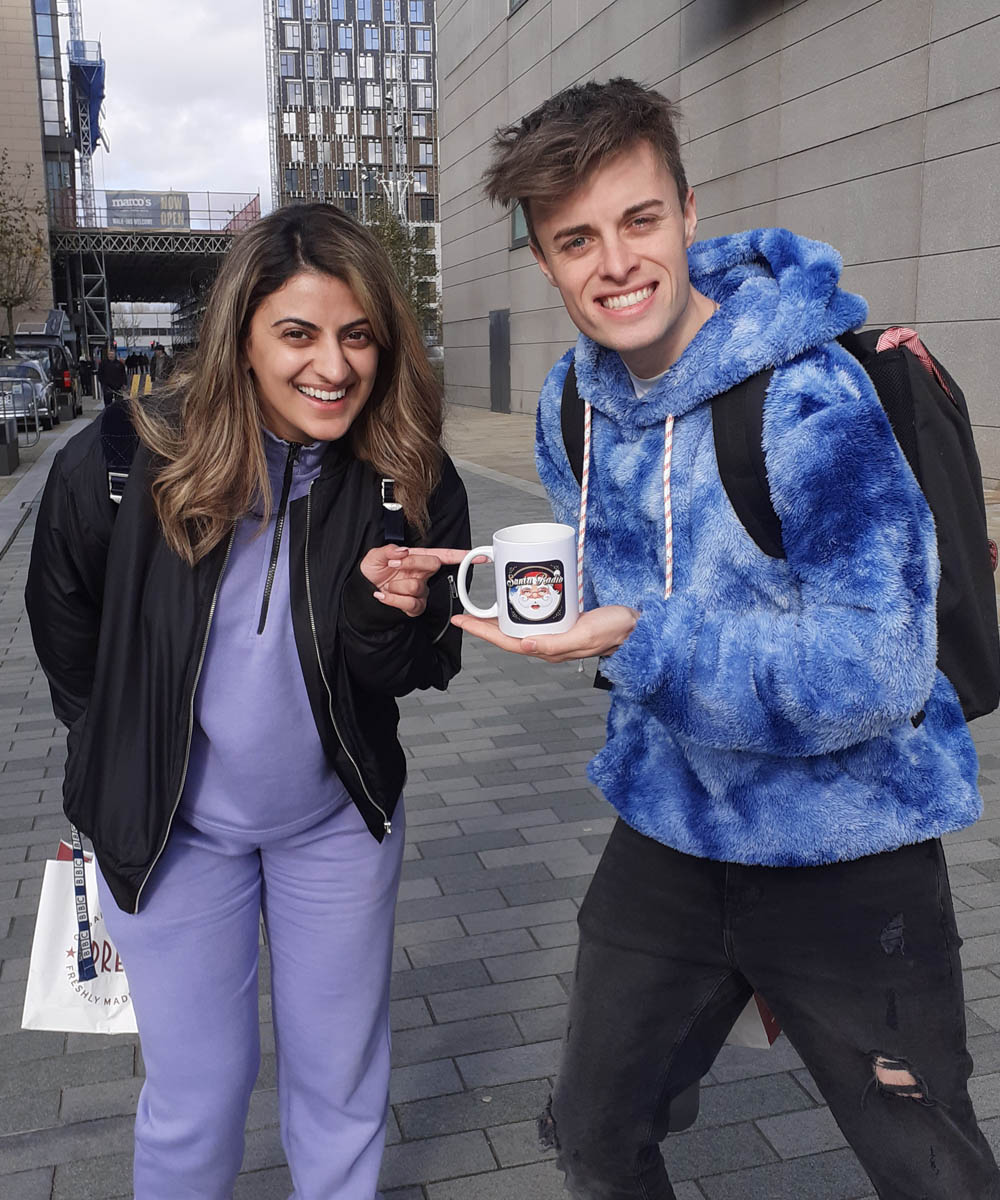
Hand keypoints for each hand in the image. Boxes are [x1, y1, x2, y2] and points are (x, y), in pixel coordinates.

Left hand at [359, 545, 476, 617]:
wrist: (363, 594)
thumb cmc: (371, 574)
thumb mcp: (374, 557)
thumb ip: (388, 550)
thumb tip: (402, 551)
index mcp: (416, 559)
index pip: (442, 555)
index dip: (461, 555)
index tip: (476, 555)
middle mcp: (421, 574)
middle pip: (433, 564)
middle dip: (411, 563)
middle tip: (393, 565)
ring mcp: (420, 591)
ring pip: (417, 587)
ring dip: (396, 586)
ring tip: (387, 585)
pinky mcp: (415, 606)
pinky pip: (410, 603)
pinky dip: (393, 599)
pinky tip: (384, 595)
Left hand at [451, 605, 639, 661]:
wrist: (636, 626)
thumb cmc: (614, 631)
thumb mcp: (584, 635)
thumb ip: (555, 644)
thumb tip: (523, 646)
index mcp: (549, 649)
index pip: (506, 642)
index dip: (481, 631)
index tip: (462, 621)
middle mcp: (547, 644)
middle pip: (507, 635)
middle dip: (484, 624)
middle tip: (465, 610)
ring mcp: (554, 634)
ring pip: (519, 627)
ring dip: (499, 617)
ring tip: (482, 606)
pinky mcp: (562, 623)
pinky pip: (534, 618)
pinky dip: (519, 609)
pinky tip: (515, 599)